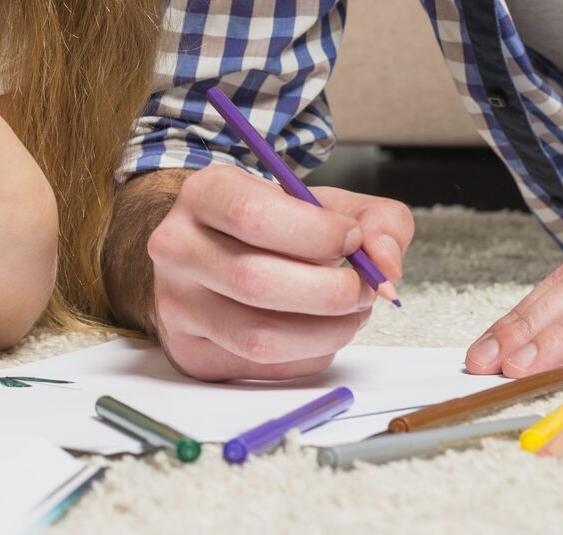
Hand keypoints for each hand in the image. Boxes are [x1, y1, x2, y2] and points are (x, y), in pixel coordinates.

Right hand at [146, 166, 411, 380]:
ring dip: (326, 331)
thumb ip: (374, 220)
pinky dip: (308, 354)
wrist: (211, 254)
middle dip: (331, 291)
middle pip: (255, 282)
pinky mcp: (190, 352)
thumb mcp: (320, 204)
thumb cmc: (271, 227)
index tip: (353, 238)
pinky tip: (316, 330)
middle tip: (365, 288)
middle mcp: (176, 248)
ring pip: (260, 337)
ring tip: (350, 313)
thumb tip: (387, 264)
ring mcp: (176, 305)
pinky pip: (263, 367)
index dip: (317, 233)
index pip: (253, 217)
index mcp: (204, 195)